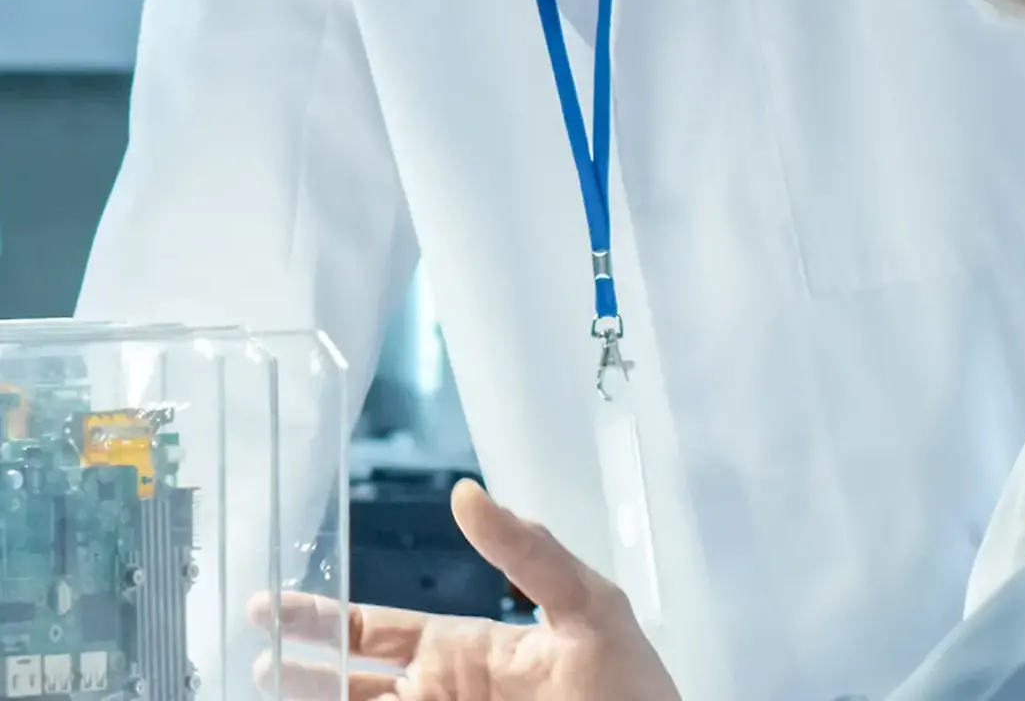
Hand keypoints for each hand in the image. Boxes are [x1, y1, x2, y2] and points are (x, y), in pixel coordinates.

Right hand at [256, 481, 680, 700]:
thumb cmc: (630, 683)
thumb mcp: (585, 603)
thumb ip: (527, 550)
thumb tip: (465, 493)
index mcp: (468, 651)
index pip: (377, 631)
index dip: (324, 618)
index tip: (267, 605)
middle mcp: (442, 697)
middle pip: (349, 685)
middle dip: (298, 668)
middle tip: (246, 653)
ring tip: (263, 685)